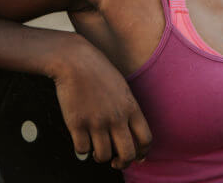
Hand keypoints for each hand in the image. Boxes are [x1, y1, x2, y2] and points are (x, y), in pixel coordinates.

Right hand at [52, 38, 151, 169]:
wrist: (76, 61)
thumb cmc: (99, 72)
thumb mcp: (122, 89)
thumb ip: (128, 110)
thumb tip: (132, 134)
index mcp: (131, 108)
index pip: (146, 139)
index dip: (142, 153)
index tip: (136, 156)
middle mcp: (116, 117)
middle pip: (127, 153)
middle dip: (122, 162)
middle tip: (116, 161)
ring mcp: (96, 122)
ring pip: (102, 156)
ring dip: (100, 156)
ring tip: (96, 149)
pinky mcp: (77, 124)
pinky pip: (82, 150)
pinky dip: (82, 149)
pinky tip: (82, 140)